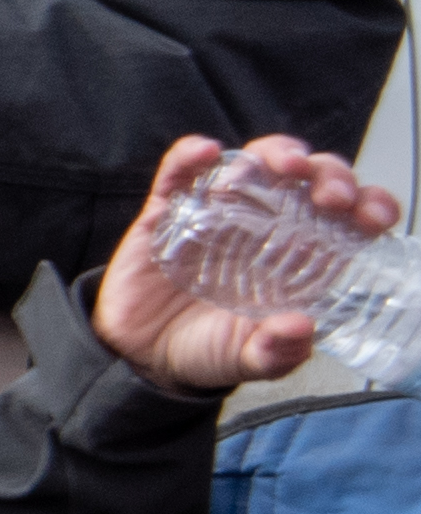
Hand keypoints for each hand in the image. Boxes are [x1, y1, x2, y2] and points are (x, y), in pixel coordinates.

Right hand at [92, 133, 395, 394]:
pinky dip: (192, 155)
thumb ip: (276, 351)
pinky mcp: (167, 212)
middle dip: (330, 175)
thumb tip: (300, 327)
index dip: (369, 205)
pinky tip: (207, 153)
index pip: (349, 215)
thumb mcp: (250, 360)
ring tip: (283, 166)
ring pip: (256, 162)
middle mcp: (267, 225)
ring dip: (276, 153)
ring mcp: (216, 213)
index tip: (370, 216)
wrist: (142, 357)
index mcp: (301, 257)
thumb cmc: (207, 351)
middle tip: (330, 196)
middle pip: (310, 178)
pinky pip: (179, 172)